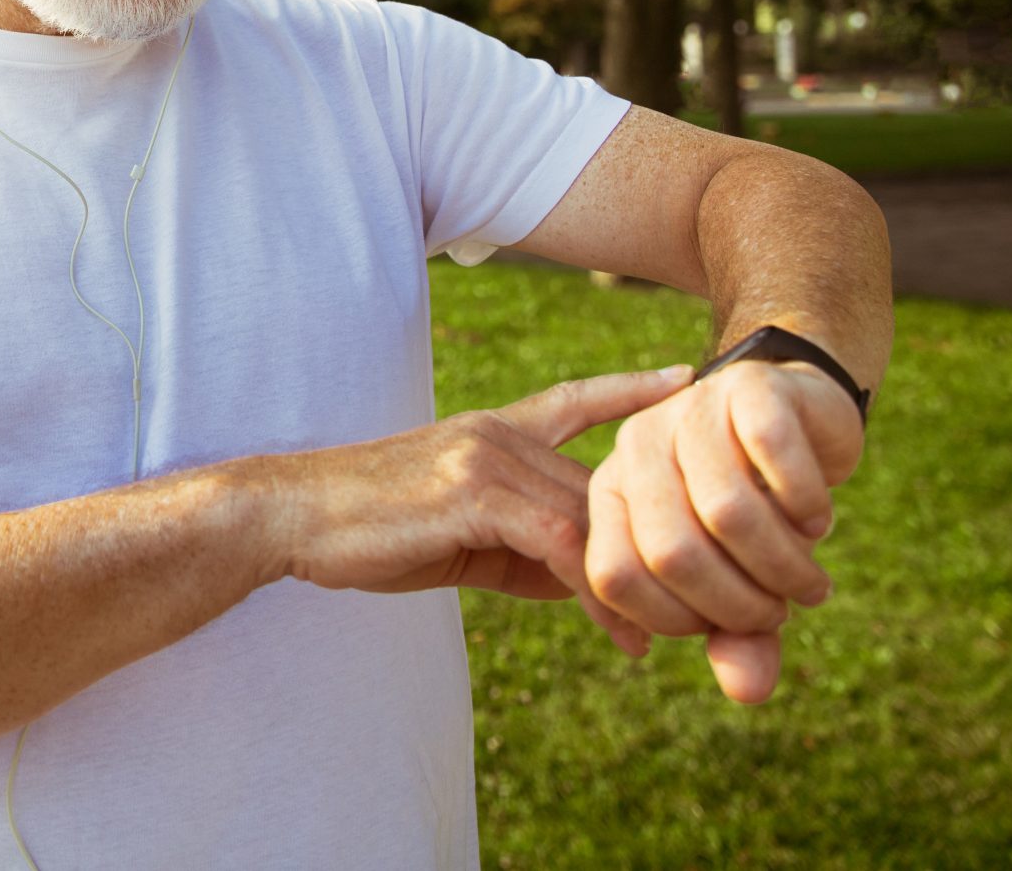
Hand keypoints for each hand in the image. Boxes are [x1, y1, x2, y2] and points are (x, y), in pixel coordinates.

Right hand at [265, 367, 693, 643]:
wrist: (291, 516)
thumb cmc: (367, 530)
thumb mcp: (457, 536)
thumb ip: (523, 548)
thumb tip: (585, 579)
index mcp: (491, 431)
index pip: (575, 400)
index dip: (631, 389)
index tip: (684, 378)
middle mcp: (498, 432)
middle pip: (608, 482)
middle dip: (666, 536)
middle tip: (720, 591)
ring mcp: (487, 456)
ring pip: (595, 514)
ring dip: (645, 577)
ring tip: (686, 628)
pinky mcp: (474, 492)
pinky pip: (561, 544)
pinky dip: (600, 592)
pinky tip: (624, 632)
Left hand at [583, 359, 866, 702]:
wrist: (798, 416)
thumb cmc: (756, 508)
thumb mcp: (739, 577)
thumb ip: (736, 634)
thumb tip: (748, 692)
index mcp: (611, 494)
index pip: (613, 576)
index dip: (677, 619)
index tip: (730, 626)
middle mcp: (636, 449)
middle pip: (671, 552)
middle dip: (741, 603)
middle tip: (785, 608)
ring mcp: (688, 412)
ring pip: (728, 512)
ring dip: (783, 565)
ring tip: (811, 580)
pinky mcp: (748, 389)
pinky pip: (774, 460)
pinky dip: (806, 507)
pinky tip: (817, 519)